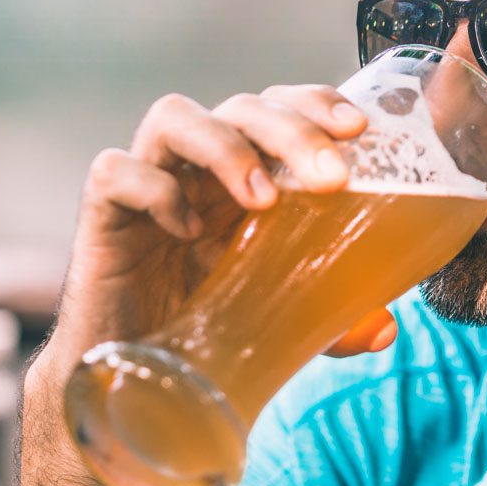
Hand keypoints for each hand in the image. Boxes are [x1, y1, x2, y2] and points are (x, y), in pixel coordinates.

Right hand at [32, 84, 397, 389]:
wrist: (133, 382)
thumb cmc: (208, 329)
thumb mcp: (284, 320)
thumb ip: (332, 319)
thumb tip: (384, 329)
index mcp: (247, 174)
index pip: (282, 106)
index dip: (317, 103)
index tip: (360, 128)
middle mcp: (199, 167)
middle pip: (241, 107)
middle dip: (290, 129)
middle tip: (331, 176)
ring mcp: (148, 183)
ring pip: (175, 116)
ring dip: (226, 147)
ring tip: (264, 200)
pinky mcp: (102, 214)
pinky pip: (115, 171)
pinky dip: (153, 189)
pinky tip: (189, 231)